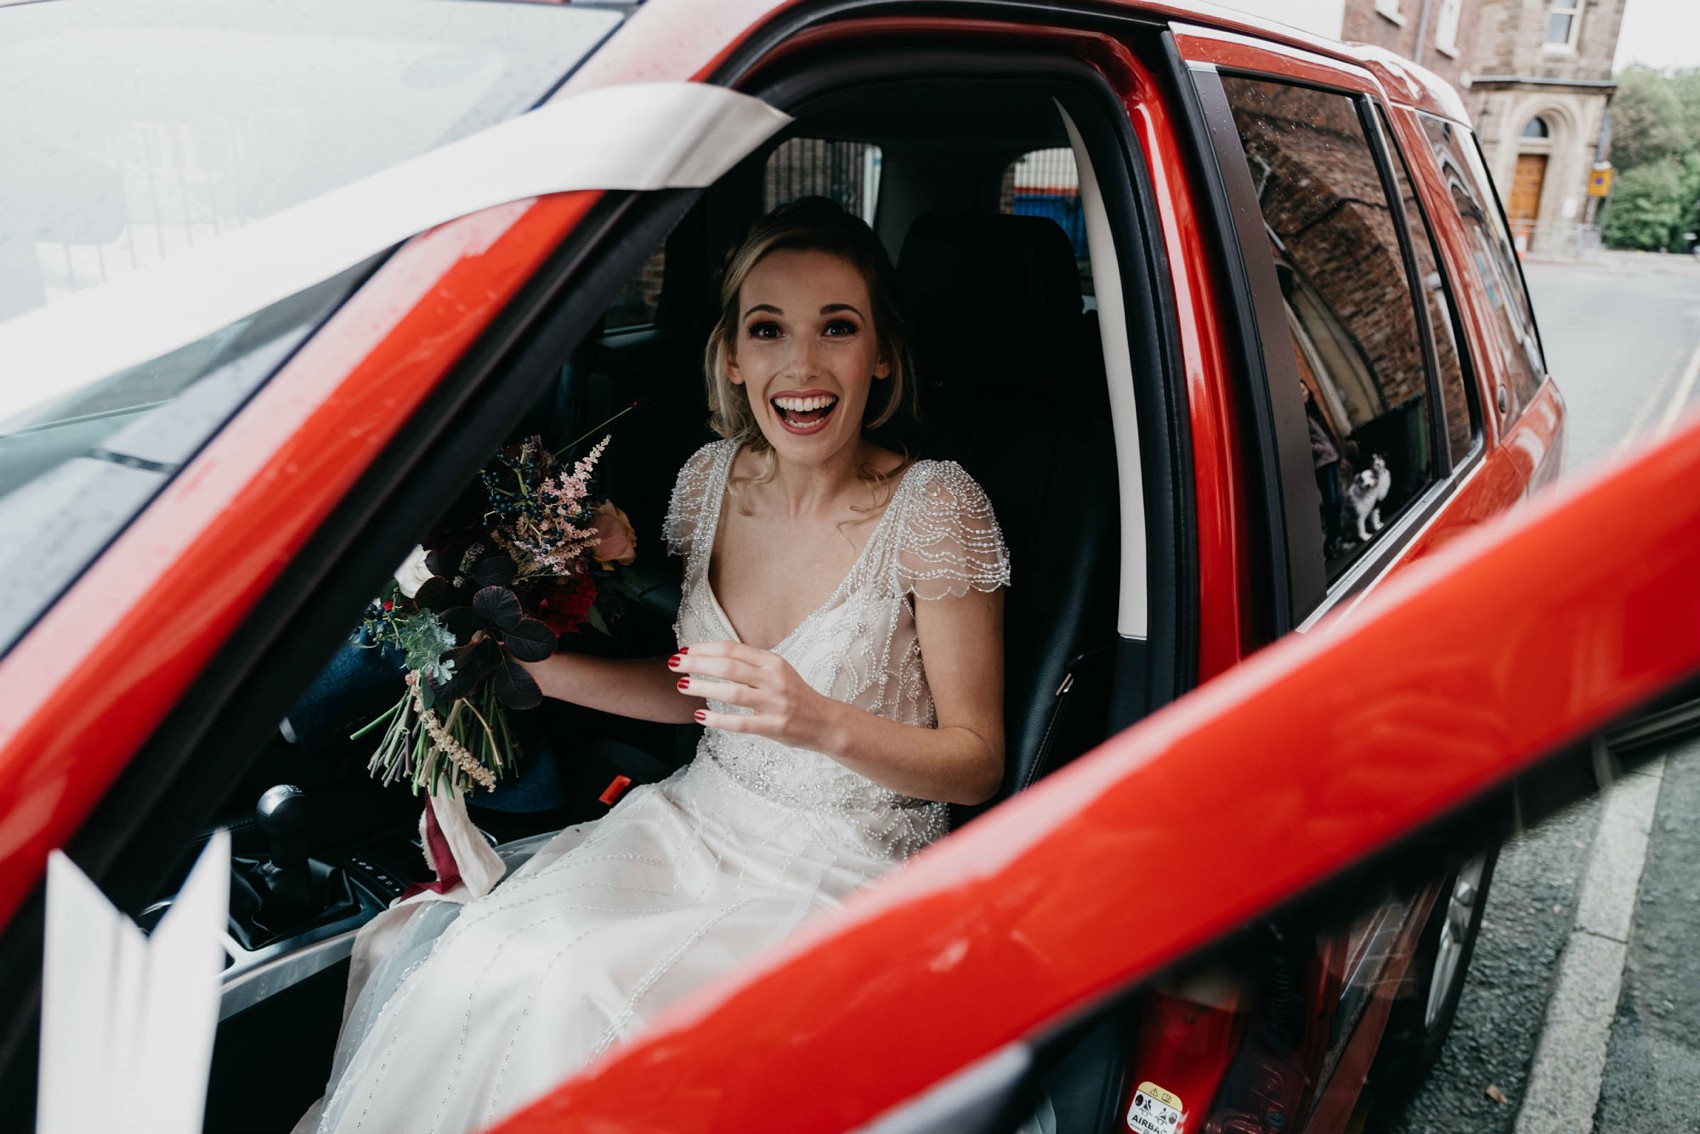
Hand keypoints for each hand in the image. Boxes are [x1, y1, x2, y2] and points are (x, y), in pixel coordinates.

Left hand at [670, 641, 838, 751]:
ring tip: (683, 686)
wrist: (825, 723)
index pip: (733, 649)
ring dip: (703, 687)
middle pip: (728, 666)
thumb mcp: (777, 673)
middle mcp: (774, 679)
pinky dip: (718, 719)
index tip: (685, 650)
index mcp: (772, 662)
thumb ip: (751, 665)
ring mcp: (774, 703)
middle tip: (675, 664)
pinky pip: (741, 722)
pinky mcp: (774, 726)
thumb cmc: (795, 697)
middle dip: (697, 663)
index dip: (705, 648)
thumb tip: (713, 656)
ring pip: (732, 692)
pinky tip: (700, 715)